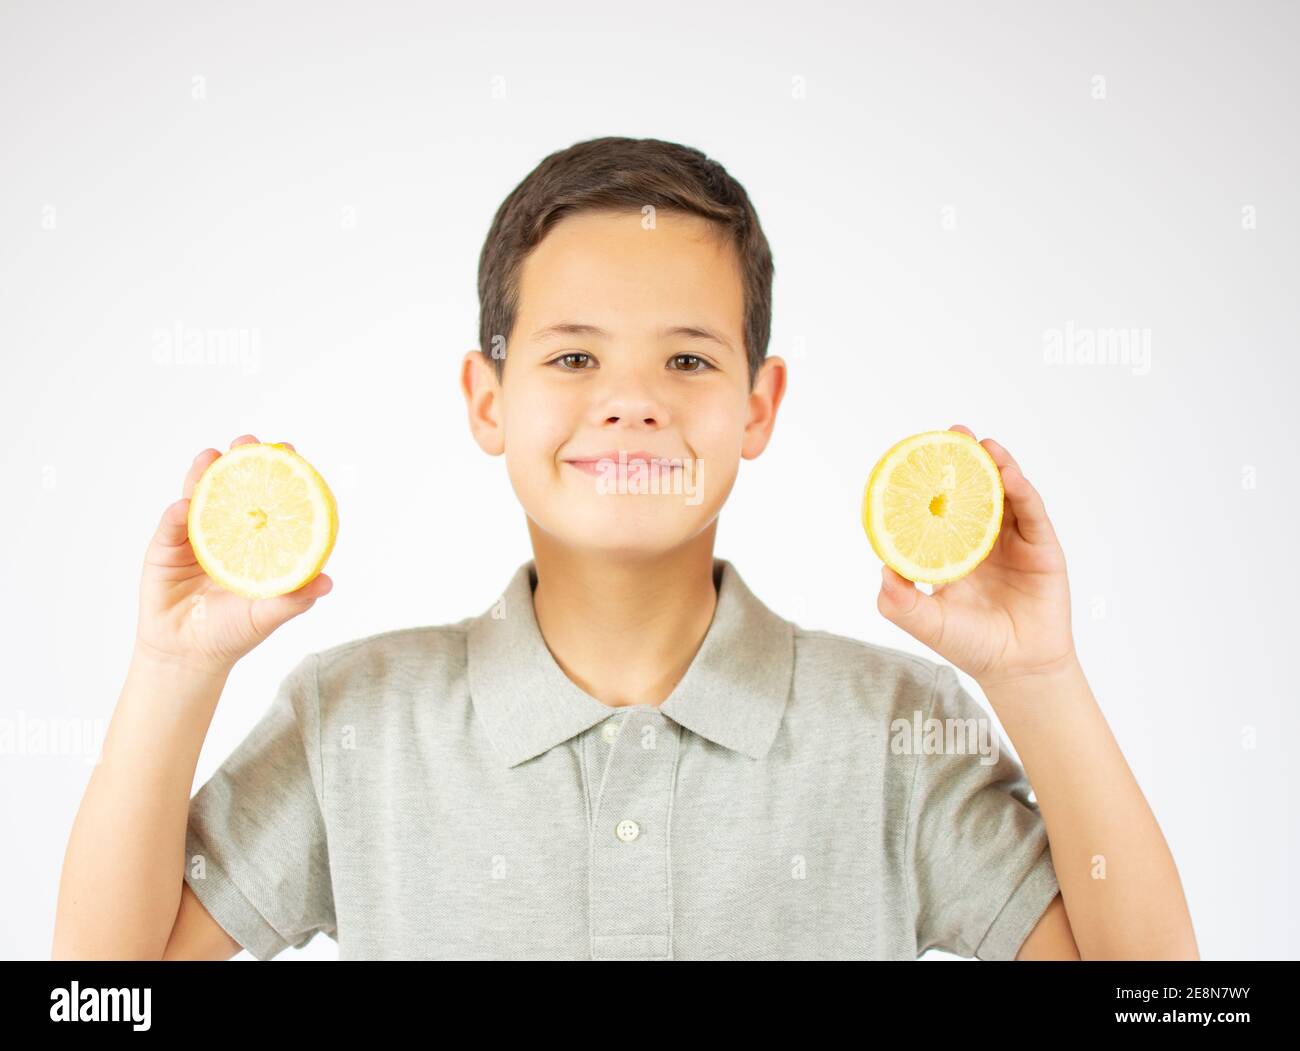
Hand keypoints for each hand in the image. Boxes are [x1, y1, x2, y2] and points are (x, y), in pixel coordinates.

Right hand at [134, 434, 333, 675]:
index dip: (278, 474)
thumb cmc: (233, 632)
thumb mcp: (267, 615)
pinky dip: (176, 515)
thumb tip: (328, 582)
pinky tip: (183, 506)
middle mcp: (226, 531)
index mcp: (255, 540)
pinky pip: (170, 528)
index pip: (268, 499)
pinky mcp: (164, 550)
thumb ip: (294, 599)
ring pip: (198, 498)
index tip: (291, 452)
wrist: (188, 655)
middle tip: (247, 443)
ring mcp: (193, 537)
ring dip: (203, 475)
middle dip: (239, 462)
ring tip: (211, 457)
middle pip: (232, 488)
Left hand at [875, 424, 1077, 688]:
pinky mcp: (1043, 548)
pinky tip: (1009, 475)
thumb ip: (900, 601)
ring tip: (982, 445)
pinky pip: (1032, 513)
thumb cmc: (971, 646)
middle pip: (975, 491)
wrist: (1017, 669)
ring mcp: (1015, 542)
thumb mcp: (926, 623)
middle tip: (953, 433)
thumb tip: (882, 569)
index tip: (916, 455)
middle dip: (965, 460)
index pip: (940, 507)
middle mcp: (983, 540)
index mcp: (952, 551)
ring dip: (996, 466)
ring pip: (1006, 494)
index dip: (931, 482)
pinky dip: (1021, 490)